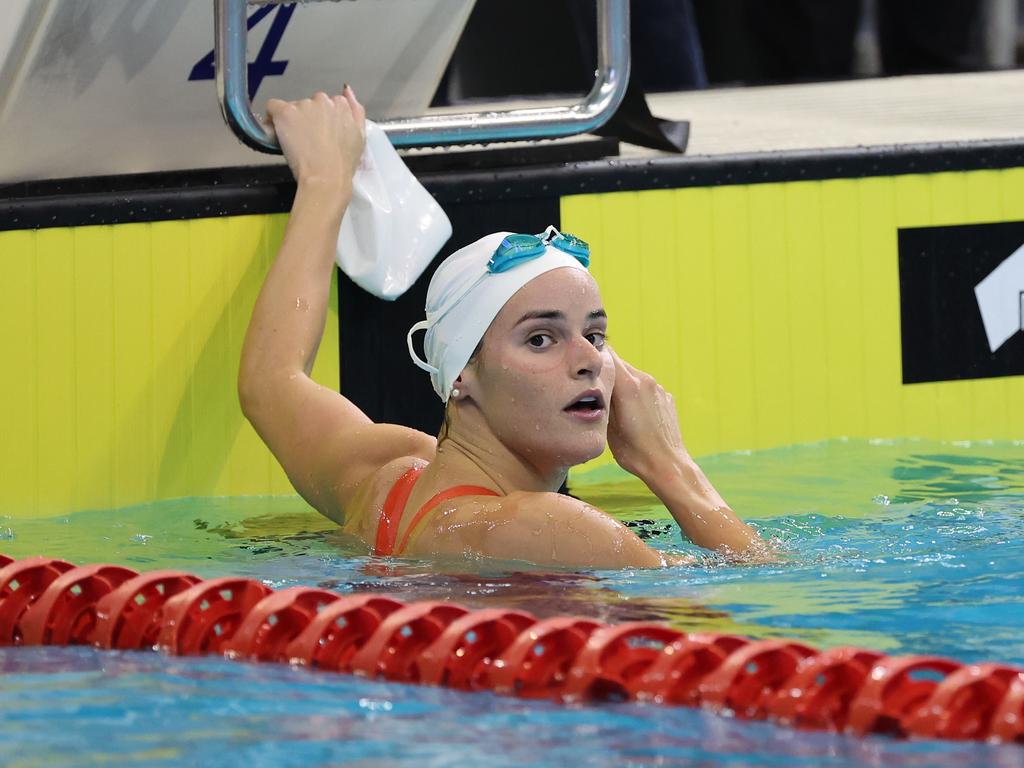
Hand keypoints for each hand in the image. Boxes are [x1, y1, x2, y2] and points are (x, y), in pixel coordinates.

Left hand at [264, 87, 365, 187]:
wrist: (327, 177)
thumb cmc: (344, 163)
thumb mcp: (360, 136)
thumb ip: (356, 110)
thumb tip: (346, 89)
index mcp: (341, 105)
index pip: (327, 104)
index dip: (322, 119)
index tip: (320, 134)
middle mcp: (323, 100)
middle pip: (309, 104)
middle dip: (308, 118)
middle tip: (308, 140)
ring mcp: (303, 105)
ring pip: (293, 108)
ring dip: (293, 120)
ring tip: (296, 142)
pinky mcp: (286, 113)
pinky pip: (273, 107)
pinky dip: (272, 118)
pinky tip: (276, 132)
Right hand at [606, 349, 688, 479]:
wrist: (666, 464)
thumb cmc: (634, 451)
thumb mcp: (607, 425)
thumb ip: (602, 399)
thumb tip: (596, 382)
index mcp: (628, 385)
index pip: (609, 353)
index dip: (597, 357)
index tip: (588, 369)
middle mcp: (645, 380)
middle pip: (621, 364)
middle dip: (609, 375)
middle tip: (598, 393)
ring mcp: (658, 388)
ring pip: (634, 377)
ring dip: (624, 386)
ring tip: (617, 410)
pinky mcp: (666, 397)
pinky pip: (646, 389)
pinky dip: (637, 396)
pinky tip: (635, 417)